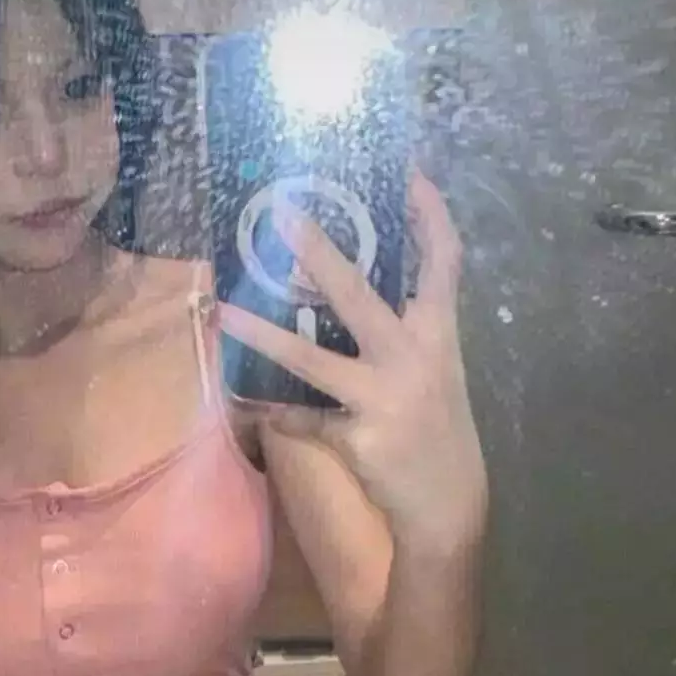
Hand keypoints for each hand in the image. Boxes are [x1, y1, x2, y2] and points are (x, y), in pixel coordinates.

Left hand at [218, 173, 486, 551]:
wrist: (450, 504)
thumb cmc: (436, 426)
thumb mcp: (432, 370)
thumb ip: (401, 331)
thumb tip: (342, 287)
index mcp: (440, 335)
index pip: (445, 263)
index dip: (430, 216)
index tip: (408, 172)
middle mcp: (416, 358)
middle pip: (361, 295)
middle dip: (319, 254)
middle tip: (282, 216)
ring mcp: (386, 399)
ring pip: (313, 361)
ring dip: (264, 336)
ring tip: (225, 313)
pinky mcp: (360, 439)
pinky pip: (302, 420)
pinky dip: (273, 412)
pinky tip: (245, 401)